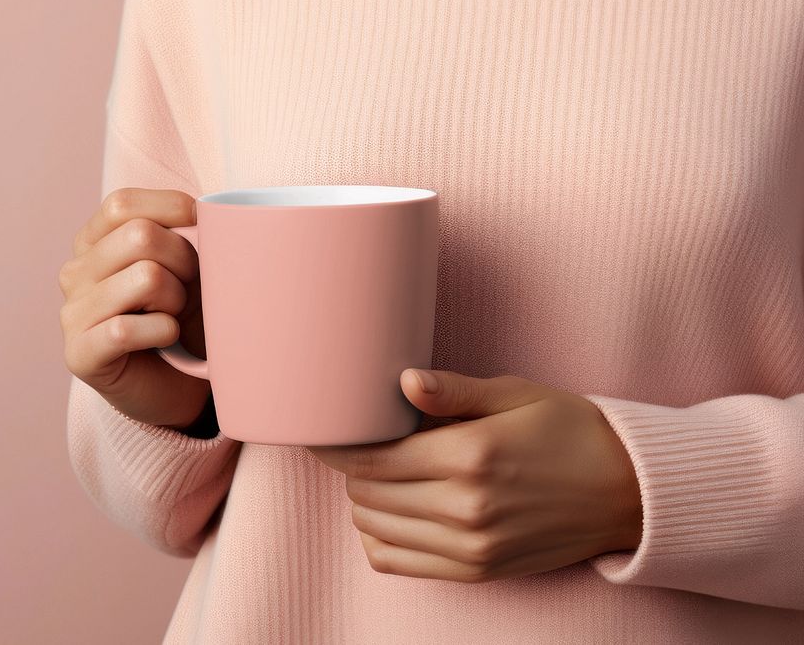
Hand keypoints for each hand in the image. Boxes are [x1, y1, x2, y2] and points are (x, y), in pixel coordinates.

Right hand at [58, 187, 209, 428]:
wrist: (174, 388)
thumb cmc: (181, 318)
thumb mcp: (185, 268)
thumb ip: (184, 234)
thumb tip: (215, 213)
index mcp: (93, 242)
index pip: (123, 203)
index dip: (171, 208)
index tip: (202, 227)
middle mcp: (75, 273)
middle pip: (141, 235)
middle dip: (185, 260)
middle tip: (189, 290)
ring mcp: (72, 314)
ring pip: (145, 278)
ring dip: (176, 300)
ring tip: (174, 317)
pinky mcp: (80, 354)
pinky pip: (128, 329)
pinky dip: (162, 332)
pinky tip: (166, 340)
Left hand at [308, 370, 642, 582]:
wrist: (627, 491)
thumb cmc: (570, 431)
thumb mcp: (515, 395)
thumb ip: (452, 392)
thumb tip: (401, 381)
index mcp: (469, 457)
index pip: (372, 459)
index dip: (337, 446)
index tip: (324, 431)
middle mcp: (465, 509)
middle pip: (366, 494)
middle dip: (352, 469)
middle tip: (361, 444)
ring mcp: (470, 547)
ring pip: (375, 529)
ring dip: (364, 501)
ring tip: (380, 474)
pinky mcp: (477, 570)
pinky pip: (398, 563)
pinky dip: (380, 538)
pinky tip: (392, 512)